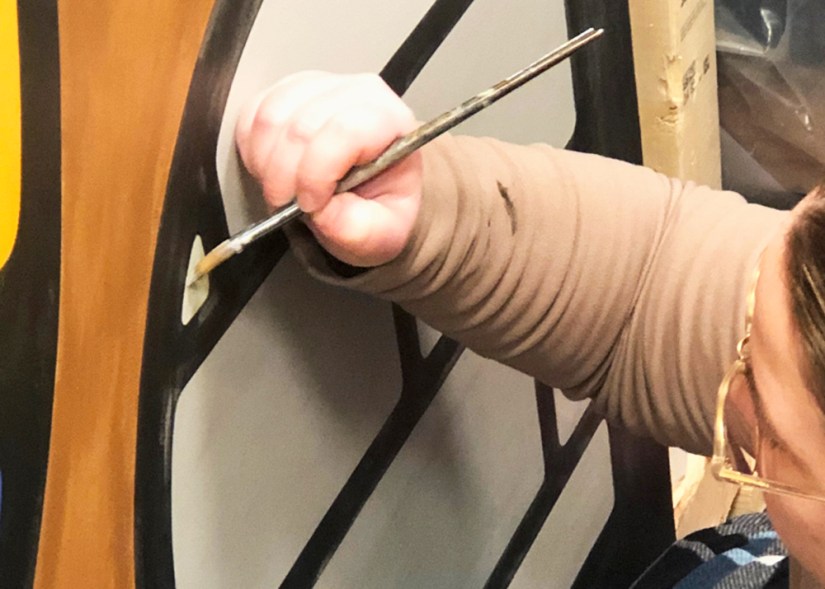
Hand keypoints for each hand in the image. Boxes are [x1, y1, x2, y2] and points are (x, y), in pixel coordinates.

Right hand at [235, 72, 422, 266]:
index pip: (345, 131)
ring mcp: (320, 87)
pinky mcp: (287, 92)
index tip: (309, 204)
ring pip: (271, 118)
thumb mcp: (381, 233)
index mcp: (391, 122)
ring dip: (266, 165)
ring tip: (282, 190)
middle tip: (289, 206)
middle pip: (300, 126)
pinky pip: (252, 114)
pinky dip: (252, 150)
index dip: (316, 174)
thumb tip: (324, 212)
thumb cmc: (379, 208)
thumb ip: (358, 228)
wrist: (370, 197)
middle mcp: (357, 94)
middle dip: (285, 177)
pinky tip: (270, 170)